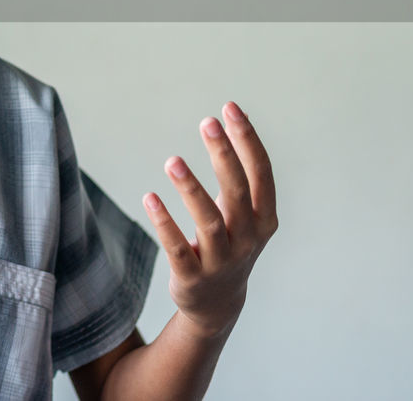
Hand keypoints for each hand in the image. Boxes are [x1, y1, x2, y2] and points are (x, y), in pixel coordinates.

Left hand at [142, 101, 277, 337]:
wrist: (218, 303)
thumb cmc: (231, 242)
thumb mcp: (243, 210)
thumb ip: (240, 169)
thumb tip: (234, 116)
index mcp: (263, 218)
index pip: (261, 174)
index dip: (247, 140)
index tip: (230, 108)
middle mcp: (247, 239)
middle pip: (236, 192)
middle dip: (224, 155)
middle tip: (208, 122)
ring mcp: (221, 260)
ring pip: (208, 221)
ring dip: (191, 190)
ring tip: (172, 161)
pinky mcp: (193, 276)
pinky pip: (178, 248)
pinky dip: (165, 224)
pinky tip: (150, 198)